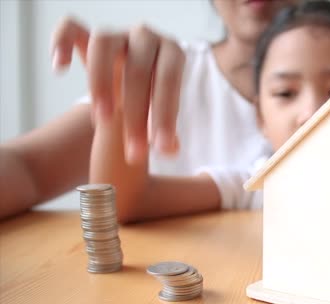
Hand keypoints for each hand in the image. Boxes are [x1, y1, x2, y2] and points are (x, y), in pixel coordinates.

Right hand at [50, 17, 184, 163]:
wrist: (137, 77)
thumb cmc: (155, 98)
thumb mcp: (165, 113)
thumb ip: (167, 131)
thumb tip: (172, 149)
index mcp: (172, 53)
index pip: (168, 79)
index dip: (165, 114)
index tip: (160, 149)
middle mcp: (146, 37)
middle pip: (137, 69)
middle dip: (135, 115)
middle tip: (134, 154)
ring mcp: (116, 34)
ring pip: (102, 45)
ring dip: (100, 82)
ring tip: (101, 122)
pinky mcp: (89, 36)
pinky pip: (70, 27)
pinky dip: (61, 41)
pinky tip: (60, 69)